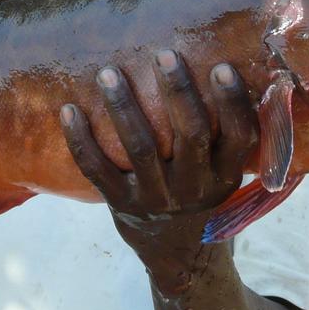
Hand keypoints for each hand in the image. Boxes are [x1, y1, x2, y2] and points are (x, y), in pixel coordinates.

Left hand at [60, 50, 257, 295]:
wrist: (180, 255)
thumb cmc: (203, 195)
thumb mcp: (225, 173)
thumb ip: (225, 135)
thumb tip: (226, 64)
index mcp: (226, 174)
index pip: (239, 135)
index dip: (232, 102)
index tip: (220, 67)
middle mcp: (194, 186)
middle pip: (191, 134)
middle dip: (178, 91)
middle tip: (164, 54)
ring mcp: (157, 197)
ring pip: (141, 147)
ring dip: (124, 107)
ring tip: (109, 73)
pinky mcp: (122, 203)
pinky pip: (97, 169)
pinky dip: (80, 140)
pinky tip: (69, 110)